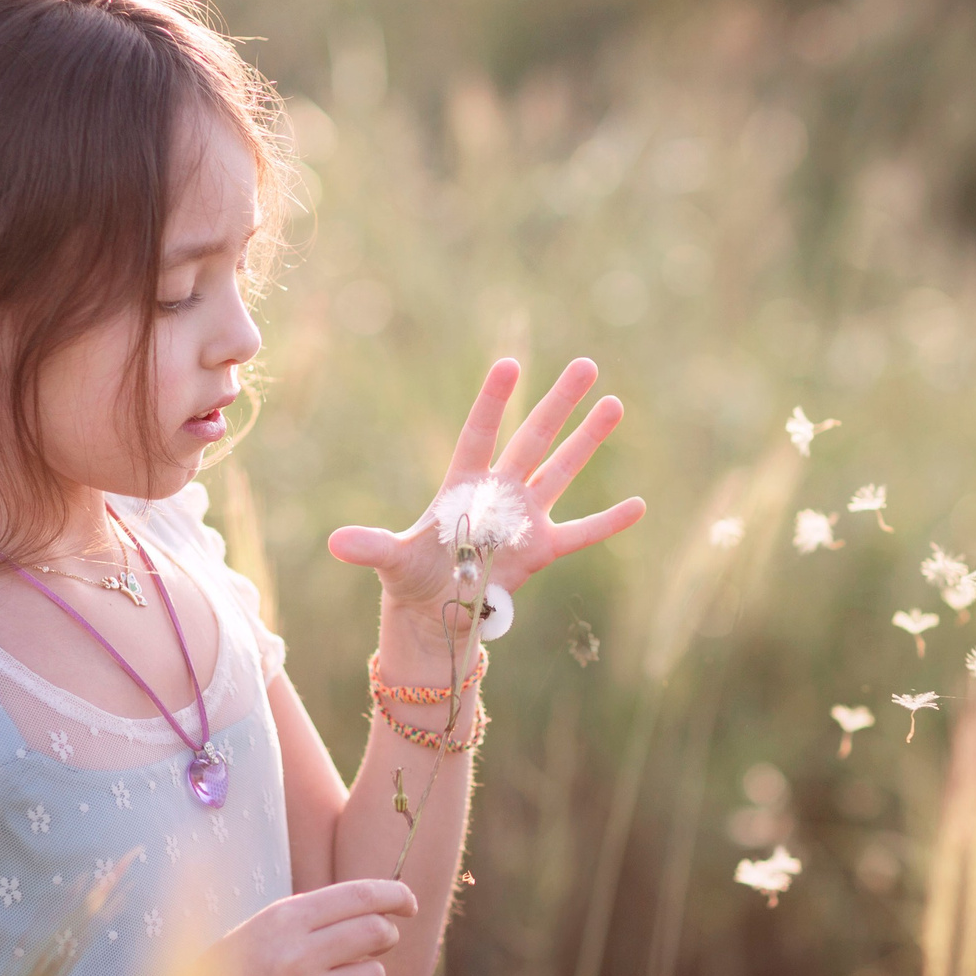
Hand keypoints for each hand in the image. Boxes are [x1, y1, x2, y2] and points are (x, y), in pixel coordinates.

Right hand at [204, 879, 416, 975]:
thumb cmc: (235, 966)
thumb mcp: (266, 925)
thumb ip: (316, 913)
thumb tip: (378, 906)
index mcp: (286, 917)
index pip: (361, 894)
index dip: (395, 895)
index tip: (409, 903)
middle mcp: (299, 953)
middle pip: (377, 933)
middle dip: (386, 935)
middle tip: (375, 943)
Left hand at [325, 356, 647, 620]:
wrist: (435, 611)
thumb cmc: (411, 577)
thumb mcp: (391, 560)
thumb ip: (371, 547)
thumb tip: (335, 543)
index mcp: (463, 485)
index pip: (480, 433)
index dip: (493, 403)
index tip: (508, 365)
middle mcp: (500, 492)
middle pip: (534, 439)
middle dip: (559, 403)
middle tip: (587, 365)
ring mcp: (525, 518)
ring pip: (562, 471)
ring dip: (588, 441)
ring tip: (614, 404)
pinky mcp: (542, 551)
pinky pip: (582, 533)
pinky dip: (609, 522)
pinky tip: (640, 504)